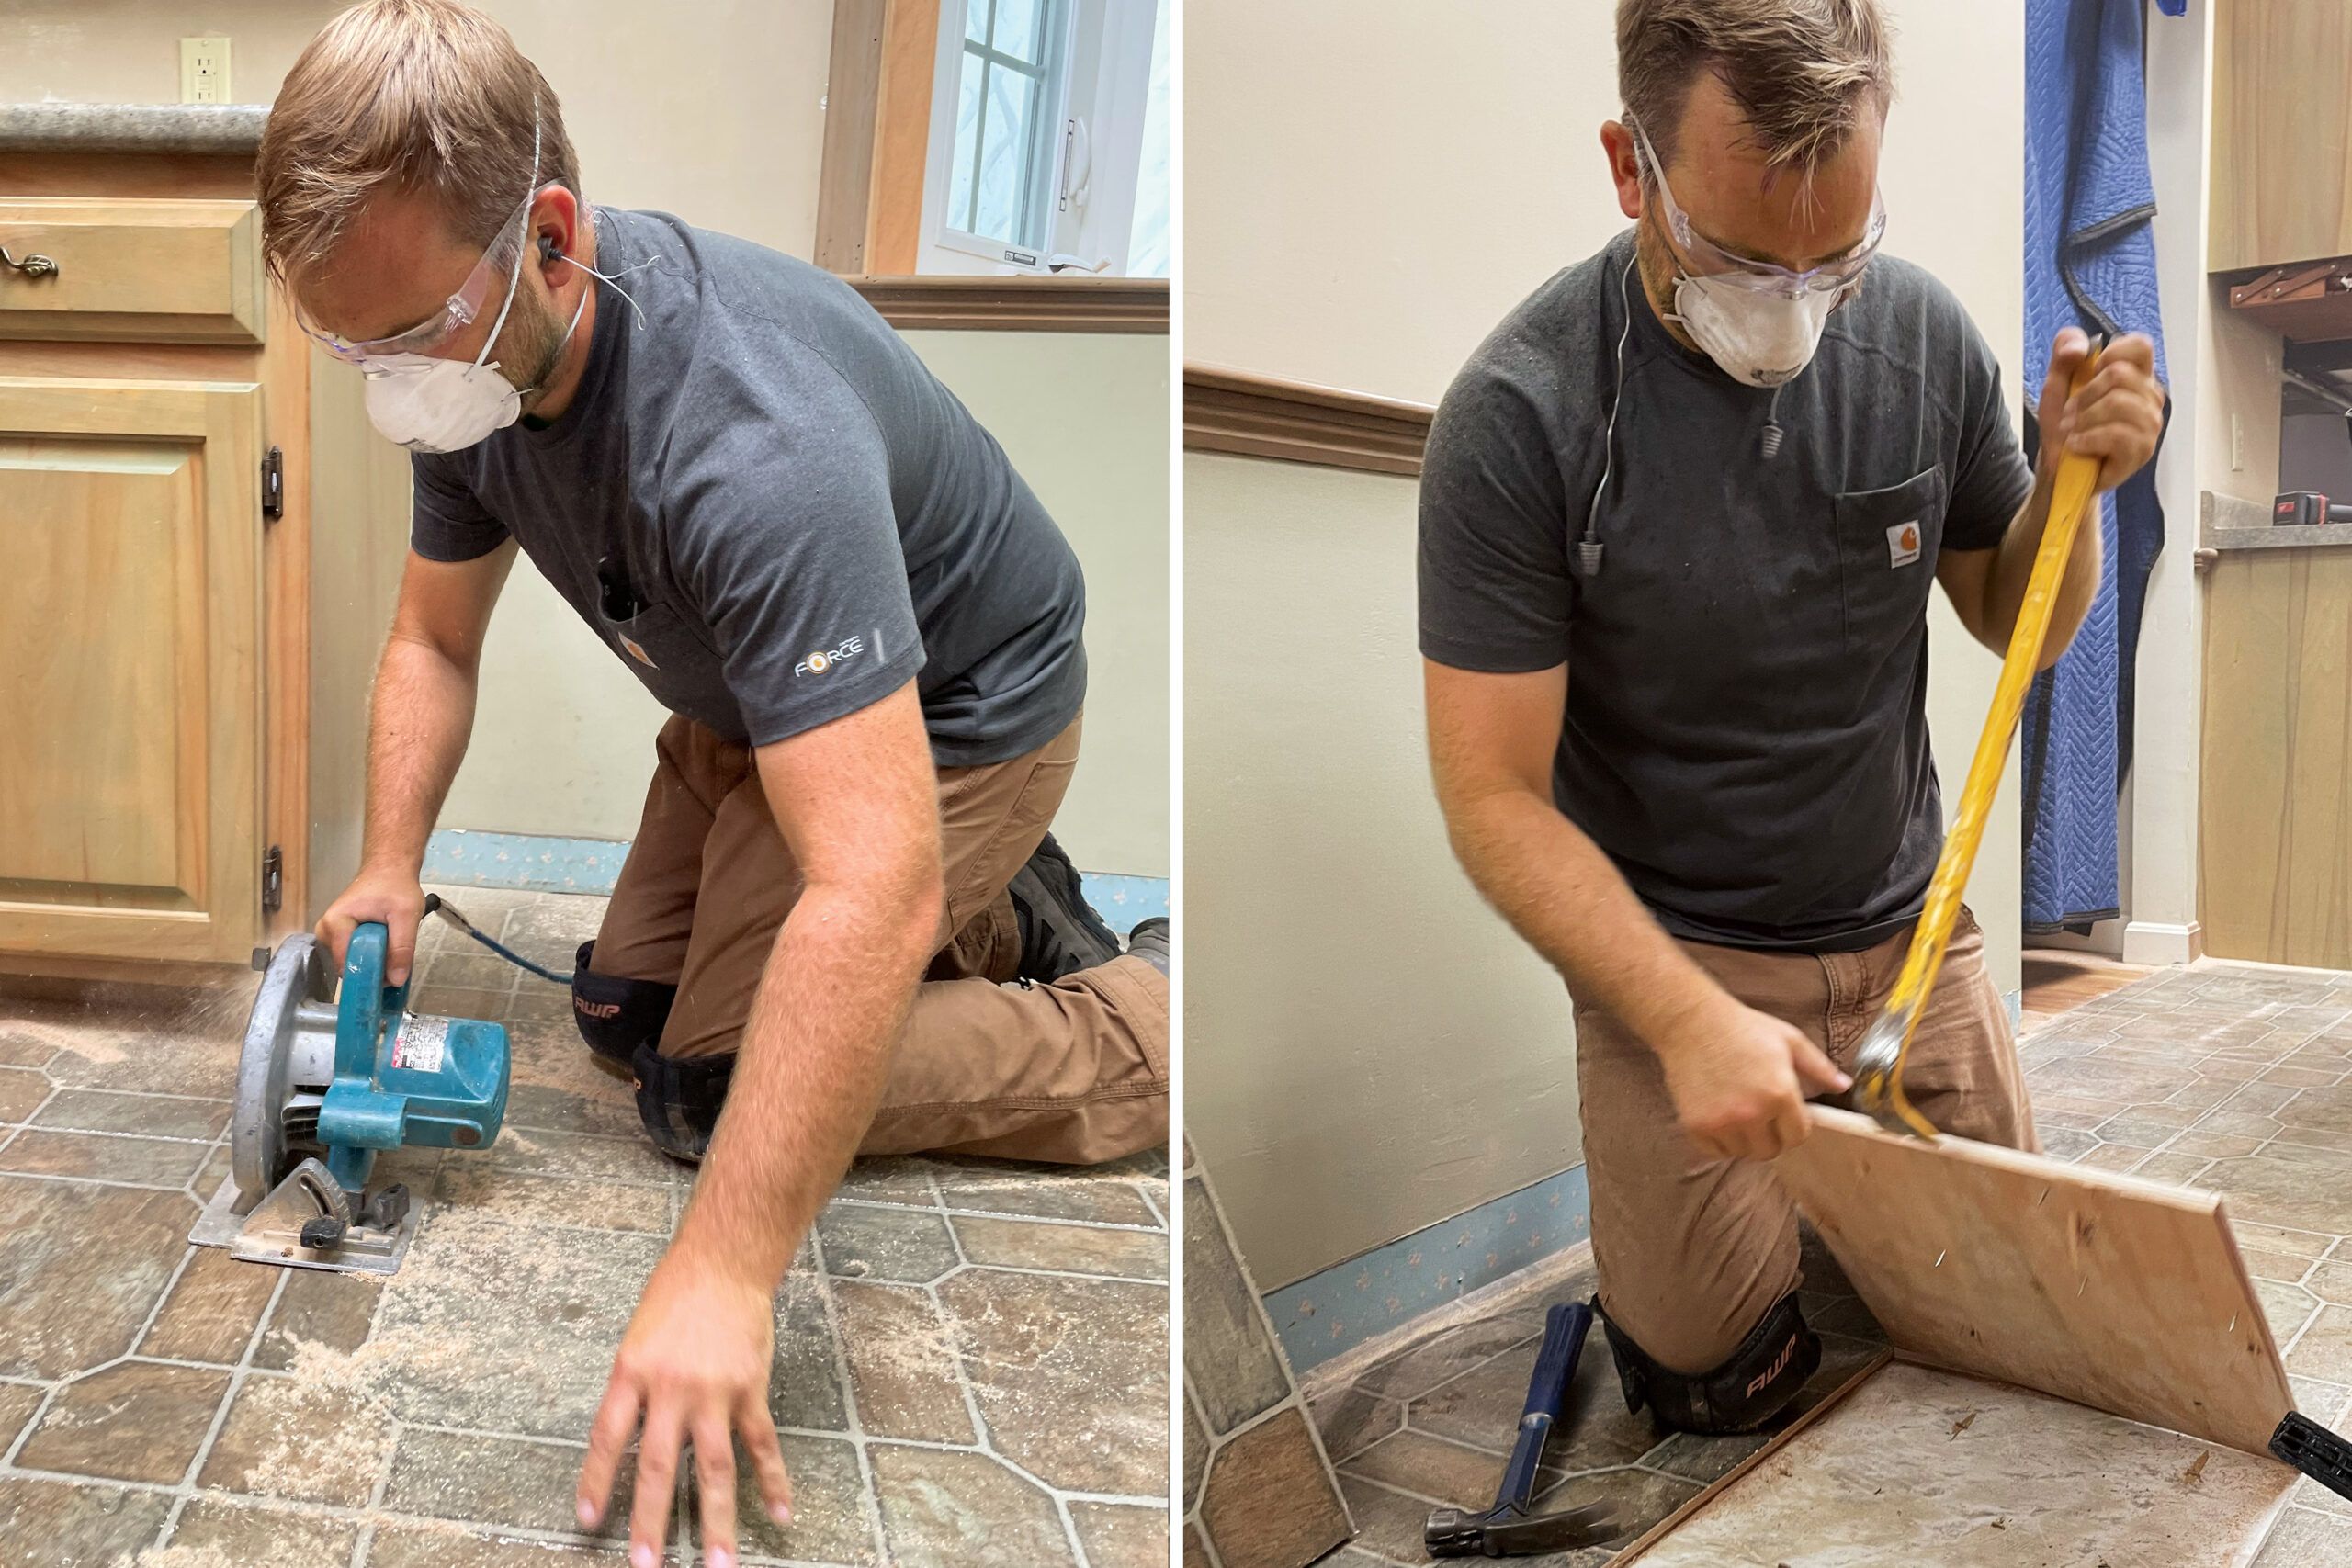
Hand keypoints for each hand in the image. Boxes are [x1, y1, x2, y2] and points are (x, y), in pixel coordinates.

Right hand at [315, 866, 427, 984]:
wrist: (389, 869)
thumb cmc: (395, 886)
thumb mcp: (406, 915)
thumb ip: (402, 947)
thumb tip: (396, 980)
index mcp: (335, 923)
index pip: (347, 964)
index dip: (370, 974)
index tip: (391, 978)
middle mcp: (326, 931)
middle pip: (349, 966)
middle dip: (374, 968)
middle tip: (397, 957)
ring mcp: (330, 935)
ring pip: (353, 963)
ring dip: (375, 962)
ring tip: (391, 944)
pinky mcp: (338, 937)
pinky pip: (354, 956)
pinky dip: (372, 956)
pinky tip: (384, 944)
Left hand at [578, 1252, 793, 1567]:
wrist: (725, 1262)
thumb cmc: (675, 1295)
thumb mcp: (638, 1339)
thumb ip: (634, 1390)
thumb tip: (630, 1442)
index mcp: (632, 1373)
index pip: (606, 1438)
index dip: (595, 1480)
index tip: (588, 1520)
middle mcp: (671, 1389)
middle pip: (658, 1466)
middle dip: (651, 1521)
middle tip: (646, 1565)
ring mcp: (714, 1392)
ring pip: (715, 1468)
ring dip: (717, 1520)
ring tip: (720, 1563)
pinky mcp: (750, 1389)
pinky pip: (762, 1444)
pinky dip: (773, 1480)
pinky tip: (781, 1513)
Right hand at [1654, 997, 1850, 1162]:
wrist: (1691, 1021)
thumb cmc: (1743, 1028)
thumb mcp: (1789, 1040)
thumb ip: (1819, 1067)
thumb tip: (1844, 1085)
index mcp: (1780, 1093)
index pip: (1798, 1137)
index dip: (1794, 1127)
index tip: (1785, 1115)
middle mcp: (1751, 1113)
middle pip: (1770, 1151)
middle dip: (1770, 1136)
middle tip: (1760, 1114)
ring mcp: (1721, 1121)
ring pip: (1742, 1153)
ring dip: (1743, 1139)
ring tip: (1737, 1113)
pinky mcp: (1695, 1125)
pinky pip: (1714, 1151)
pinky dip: (1718, 1141)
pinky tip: (1718, 1117)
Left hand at [2037, 327, 2163, 493]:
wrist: (2058, 468)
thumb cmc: (2065, 425)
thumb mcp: (2056, 384)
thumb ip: (2064, 354)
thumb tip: (2080, 347)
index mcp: (2136, 376)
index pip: (2140, 346)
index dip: (2111, 353)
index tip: (2090, 373)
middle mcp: (2149, 397)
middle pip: (2120, 374)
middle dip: (2084, 395)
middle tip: (2070, 414)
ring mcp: (2150, 424)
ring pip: (2118, 402)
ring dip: (2084, 419)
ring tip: (2074, 431)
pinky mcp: (2142, 450)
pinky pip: (2117, 434)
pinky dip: (2088, 439)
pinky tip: (2078, 445)